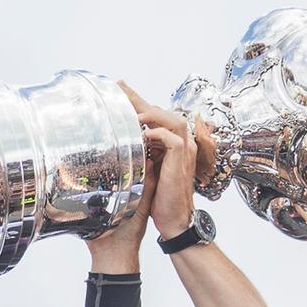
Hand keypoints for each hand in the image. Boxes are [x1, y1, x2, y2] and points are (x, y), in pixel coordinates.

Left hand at [119, 82, 196, 240]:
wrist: (173, 219)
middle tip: (120, 88)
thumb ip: (141, 154)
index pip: (157, 116)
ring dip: (153, 114)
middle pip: (164, 112)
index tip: (120, 89)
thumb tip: (122, 143)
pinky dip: (158, 134)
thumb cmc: (161, 198)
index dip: (139, 101)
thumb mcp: (148, 171)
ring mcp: (185, 151)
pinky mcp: (182, 161)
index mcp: (174, 144)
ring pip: (173, 120)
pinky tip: (144, 134)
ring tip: (135, 114)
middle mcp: (183, 143)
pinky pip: (174, 139)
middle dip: (141, 99)